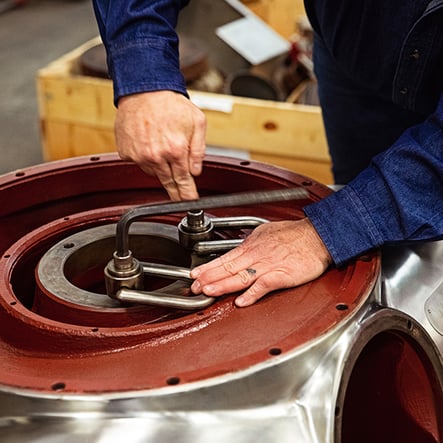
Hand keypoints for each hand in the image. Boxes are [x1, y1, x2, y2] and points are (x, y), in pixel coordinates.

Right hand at [115, 90, 206, 199]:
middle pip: (168, 183)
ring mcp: (139, 156)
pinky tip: (148, 142)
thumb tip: (196, 171)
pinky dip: (144, 157)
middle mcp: (156, 156)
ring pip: (153, 172)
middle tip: (180, 197)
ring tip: (162, 146)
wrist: (143, 90)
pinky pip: (139, 163)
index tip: (190, 204)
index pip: (183, 181)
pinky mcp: (126, 153)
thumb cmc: (171, 104)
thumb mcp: (197, 122)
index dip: (187, 195)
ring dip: (160, 166)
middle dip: (176, 192)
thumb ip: (199, 150)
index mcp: (176, 149)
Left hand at [190, 218, 331, 306]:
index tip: (194, 275)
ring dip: (223, 285)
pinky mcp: (283, 275)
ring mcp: (269, 266)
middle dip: (209, 278)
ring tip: (208, 291)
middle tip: (193, 286)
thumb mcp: (266, 232)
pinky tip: (241, 301)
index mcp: (252, 246)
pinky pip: (265, 285)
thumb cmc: (294, 234)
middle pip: (229, 268)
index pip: (225, 258)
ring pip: (242, 276)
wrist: (318, 236)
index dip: (208, 268)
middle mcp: (257, 255)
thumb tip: (238, 250)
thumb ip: (251, 243)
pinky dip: (252, 293)